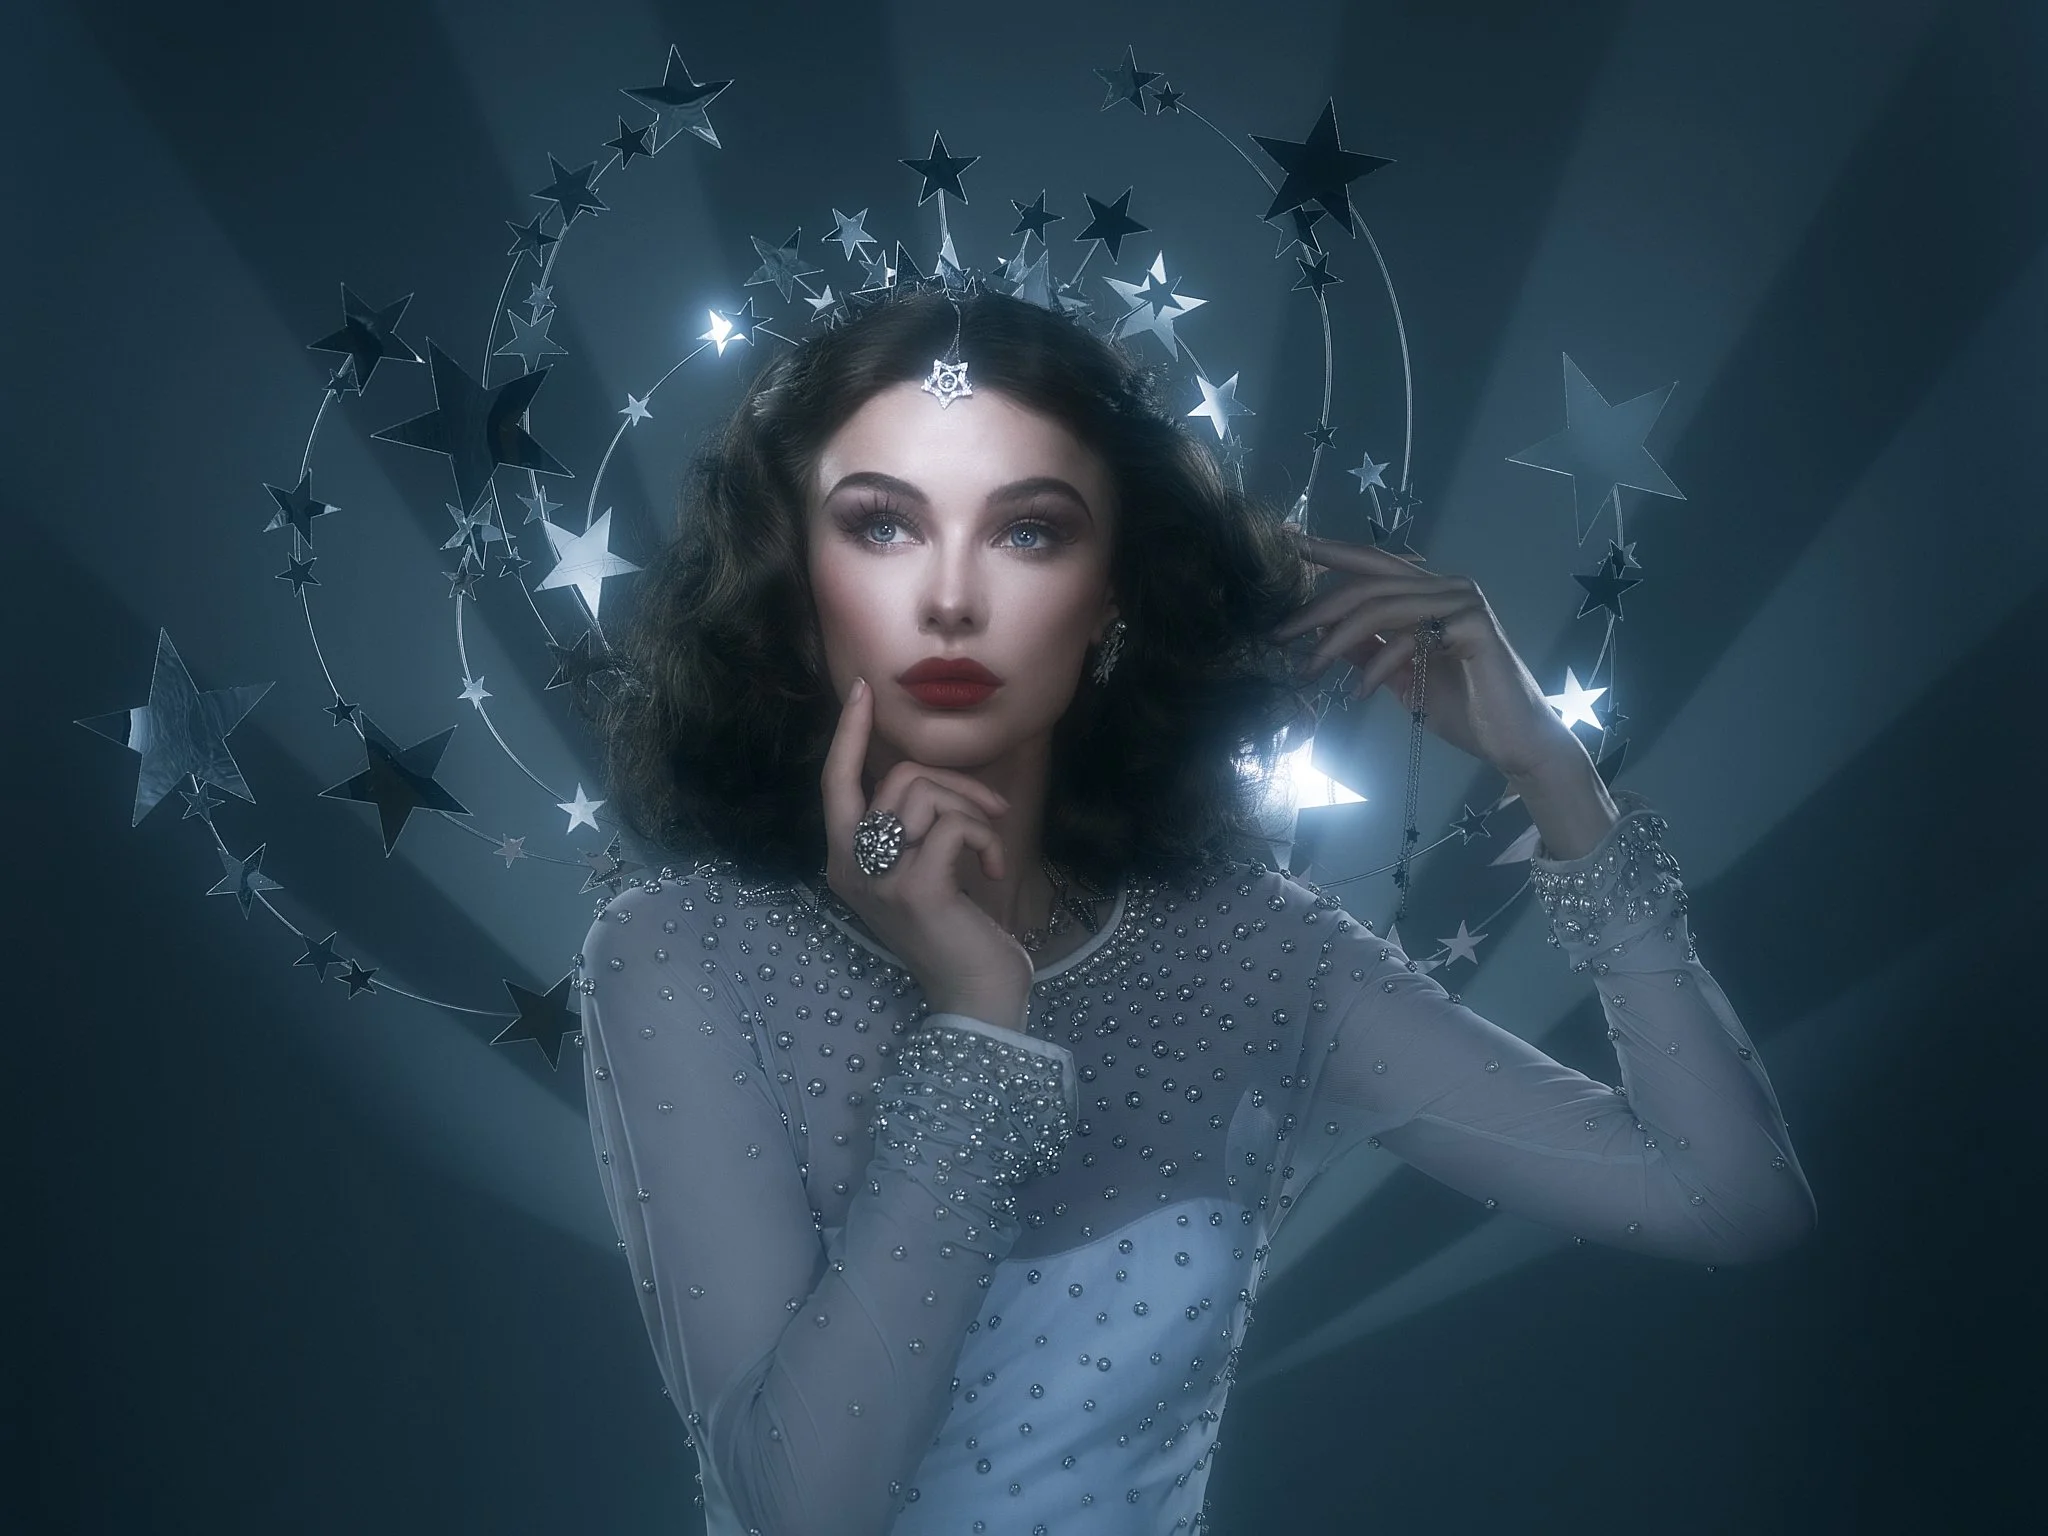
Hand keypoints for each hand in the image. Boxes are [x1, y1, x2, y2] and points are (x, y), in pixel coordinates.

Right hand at [821, 677, 1033, 1029]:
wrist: (975, 997)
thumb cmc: (957, 934)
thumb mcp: (920, 874)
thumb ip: (908, 833)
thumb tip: (924, 778)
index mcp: (846, 863)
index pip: (835, 783)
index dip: (848, 734)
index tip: (863, 691)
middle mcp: (851, 868)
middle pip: (898, 779)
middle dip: (957, 783)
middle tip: (993, 813)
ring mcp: (880, 879)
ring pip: (928, 795)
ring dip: (976, 813)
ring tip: (990, 851)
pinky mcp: (917, 888)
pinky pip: (954, 825)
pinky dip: (985, 838)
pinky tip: (994, 871)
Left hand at [1273, 532, 1587, 782]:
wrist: (1516, 742)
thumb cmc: (1464, 708)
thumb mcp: (1401, 676)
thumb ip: (1368, 649)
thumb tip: (1323, 634)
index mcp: (1432, 591)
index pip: (1372, 561)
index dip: (1329, 550)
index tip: (1288, 543)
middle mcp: (1448, 586)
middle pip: (1368, 580)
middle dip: (1316, 606)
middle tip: (1278, 634)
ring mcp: (1464, 602)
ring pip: (1381, 606)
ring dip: (1335, 641)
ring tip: (1309, 671)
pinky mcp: (1472, 626)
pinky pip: (1408, 636)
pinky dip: (1375, 665)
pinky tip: (1359, 692)